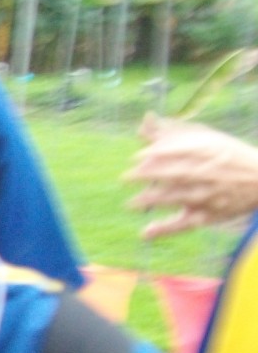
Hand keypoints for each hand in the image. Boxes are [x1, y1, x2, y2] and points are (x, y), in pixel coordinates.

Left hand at [126, 113, 257, 238]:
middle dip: (148, 176)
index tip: (137, 158)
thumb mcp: (205, 138)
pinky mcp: (207, 216)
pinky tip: (146, 232)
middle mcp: (208, 172)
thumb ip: (173, 131)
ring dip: (152, 201)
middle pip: (176, 173)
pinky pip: (184, 224)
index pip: (180, 150)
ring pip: (177, 198)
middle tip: (126, 178)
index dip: (156, 154)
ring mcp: (208, 195)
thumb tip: (145, 119)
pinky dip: (165, 229)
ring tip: (132, 203)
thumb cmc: (225, 156)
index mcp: (207, 151)